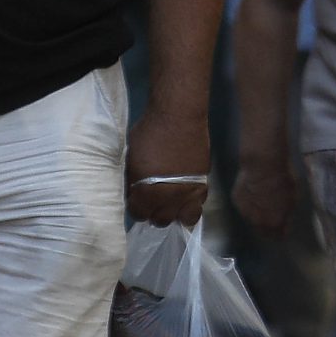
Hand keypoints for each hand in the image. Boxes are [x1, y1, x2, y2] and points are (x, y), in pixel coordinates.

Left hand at [126, 107, 209, 226]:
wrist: (178, 116)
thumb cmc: (149, 133)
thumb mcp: (131, 157)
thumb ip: (132, 180)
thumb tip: (134, 192)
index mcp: (147, 192)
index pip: (139, 214)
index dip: (136, 207)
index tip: (136, 200)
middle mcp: (169, 198)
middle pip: (161, 220)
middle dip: (155, 212)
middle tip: (153, 200)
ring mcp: (189, 192)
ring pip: (185, 219)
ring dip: (176, 213)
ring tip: (172, 203)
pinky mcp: (204, 183)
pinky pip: (200, 204)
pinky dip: (192, 202)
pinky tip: (186, 194)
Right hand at [232, 153, 293, 234]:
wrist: (263, 165)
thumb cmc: (283, 179)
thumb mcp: (293, 198)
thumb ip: (287, 214)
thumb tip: (285, 222)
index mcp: (274, 222)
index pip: (278, 236)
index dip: (282, 232)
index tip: (284, 228)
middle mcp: (258, 221)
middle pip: (263, 231)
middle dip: (269, 227)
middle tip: (274, 217)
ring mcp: (245, 211)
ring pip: (252, 219)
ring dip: (258, 215)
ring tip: (264, 204)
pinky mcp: (236, 201)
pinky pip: (244, 207)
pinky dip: (249, 204)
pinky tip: (254, 194)